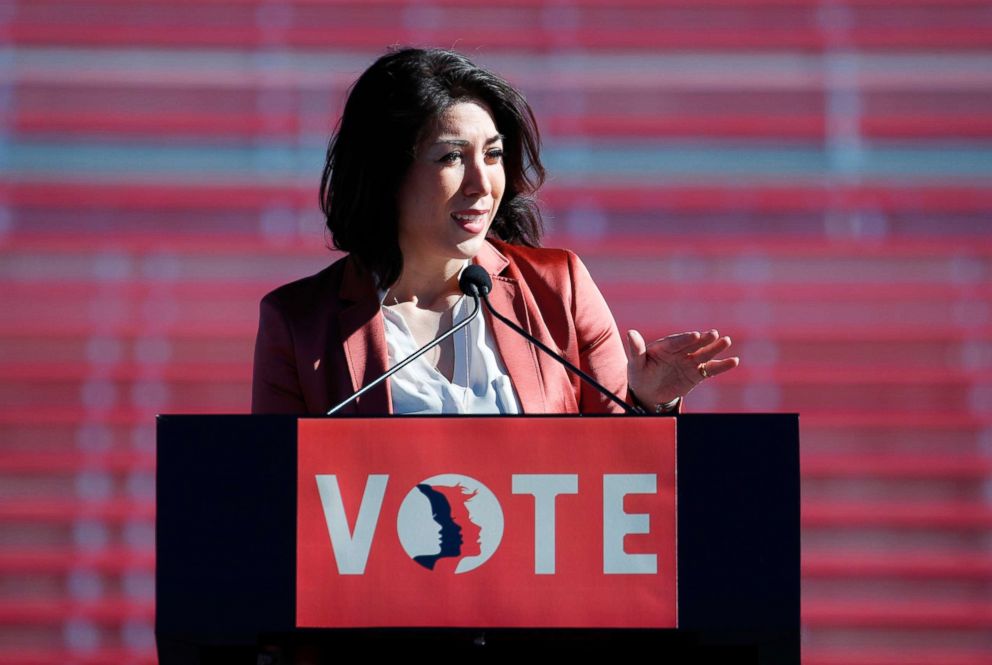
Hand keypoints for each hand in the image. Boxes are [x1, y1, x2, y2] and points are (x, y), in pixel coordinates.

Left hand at [625, 329, 739, 406]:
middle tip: (713, 334)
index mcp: (664, 346)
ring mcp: (689, 361)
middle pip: (693, 344)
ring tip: (726, 341)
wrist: (648, 393)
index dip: (685, 339)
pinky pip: (710, 369)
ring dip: (715, 348)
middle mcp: (679, 351)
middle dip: (703, 339)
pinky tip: (734, 361)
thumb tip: (630, 332)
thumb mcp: (636, 364)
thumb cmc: (640, 375)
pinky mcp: (697, 374)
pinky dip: (722, 366)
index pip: (676, 342)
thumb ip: (636, 350)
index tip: (695, 336)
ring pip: (704, 354)